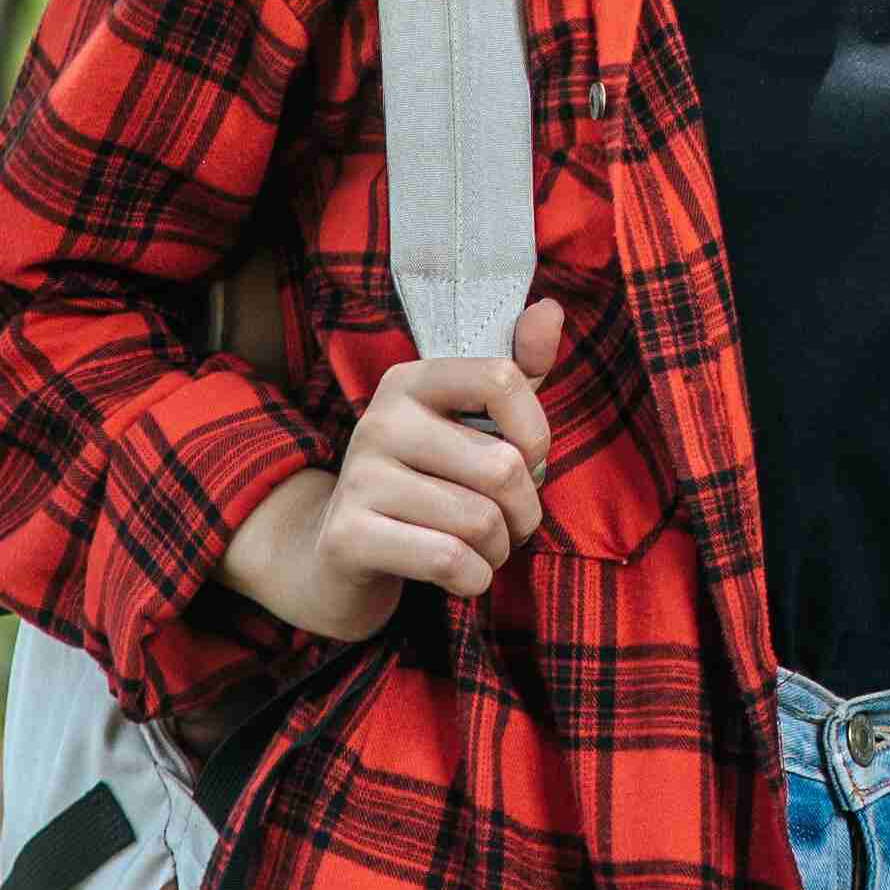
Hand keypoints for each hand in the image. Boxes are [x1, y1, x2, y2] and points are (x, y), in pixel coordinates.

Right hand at [225, 297, 571, 637]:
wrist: (338, 556)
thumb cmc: (424, 483)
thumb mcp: (469, 424)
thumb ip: (515, 371)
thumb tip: (550, 310)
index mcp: (411, 381)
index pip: (501, 377)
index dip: (537, 432)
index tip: (529, 461)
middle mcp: (380, 420)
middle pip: (502, 467)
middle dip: (526, 511)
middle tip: (511, 523)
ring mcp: (359, 478)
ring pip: (480, 521)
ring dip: (500, 550)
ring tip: (484, 549)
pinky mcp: (348, 537)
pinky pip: (449, 560)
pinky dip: (475, 579)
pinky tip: (463, 575)